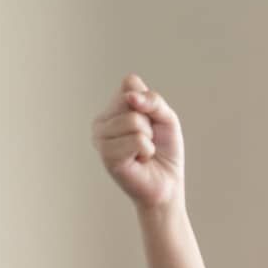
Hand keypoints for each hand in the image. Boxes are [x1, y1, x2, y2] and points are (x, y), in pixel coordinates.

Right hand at [91, 73, 184, 211]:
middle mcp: (100, 121)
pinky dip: (147, 150)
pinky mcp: (106, 155)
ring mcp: (100, 138)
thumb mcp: (167, 118)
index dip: (150, 103)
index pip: (130, 83)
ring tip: (143, 151)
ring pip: (134, 120)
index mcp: (111, 108)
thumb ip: (153, 100)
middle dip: (150, 121)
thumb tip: (131, 97)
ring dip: (149, 138)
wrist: (167, 184)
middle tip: (147, 140)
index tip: (151, 122)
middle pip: (131, 99)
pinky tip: (139, 160)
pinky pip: (137, 139)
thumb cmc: (165, 151)